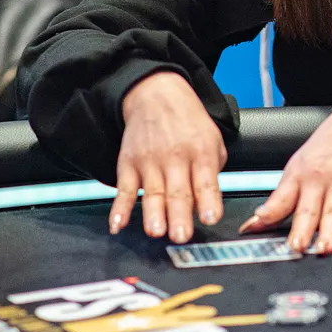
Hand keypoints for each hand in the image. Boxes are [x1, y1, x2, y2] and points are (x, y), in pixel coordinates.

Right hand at [113, 71, 226, 242]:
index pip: (206, 182)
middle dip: (180, 216)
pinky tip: (117, 224)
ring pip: (152, 194)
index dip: (209, 201)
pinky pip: (123, 189)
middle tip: (181, 236)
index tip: (211, 218)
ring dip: (153, 215)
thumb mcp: (213, 139)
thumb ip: (213, 170)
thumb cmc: (188, 121)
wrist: (156, 95)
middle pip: (178, 192)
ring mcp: (150, 162)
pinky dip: (119, 209)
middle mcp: (175, 159)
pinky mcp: (129, 165)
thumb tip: (209, 200)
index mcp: (200, 153)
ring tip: (156, 232)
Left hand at [238, 87, 331, 253]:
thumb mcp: (298, 166)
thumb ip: (280, 199)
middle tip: (296, 248)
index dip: (266, 215)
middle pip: (307, 209)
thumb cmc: (329, 145)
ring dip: (330, 231)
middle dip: (301, 229)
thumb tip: (255, 223)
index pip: (279, 199)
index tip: (254, 229)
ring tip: (326, 248)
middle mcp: (318, 181)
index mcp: (298, 176)